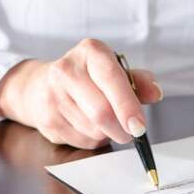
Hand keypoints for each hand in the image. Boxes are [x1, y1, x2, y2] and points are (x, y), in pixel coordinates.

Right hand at [0, 38, 162, 148]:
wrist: (38, 85)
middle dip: (122, 129)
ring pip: (93, 131)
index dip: (127, 105)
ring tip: (103, 122)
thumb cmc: (86, 77)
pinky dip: (92, 140)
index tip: (139, 126)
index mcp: (90, 52)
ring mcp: (53, 95)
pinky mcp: (47, 119)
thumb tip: (155, 92)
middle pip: (101, 112)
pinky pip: (81, 141)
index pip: (111, 78)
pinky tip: (87, 126)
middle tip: (130, 132)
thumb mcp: (114, 71)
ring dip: (107, 135)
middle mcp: (67, 70)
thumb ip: (137, 82)